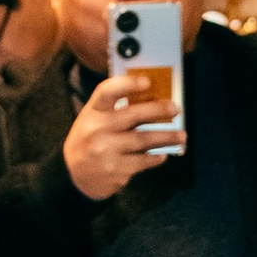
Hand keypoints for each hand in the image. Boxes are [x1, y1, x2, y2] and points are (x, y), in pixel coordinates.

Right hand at [62, 77, 181, 203]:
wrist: (74, 175)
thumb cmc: (91, 140)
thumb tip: (153, 100)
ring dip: (167, 137)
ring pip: (144, 140)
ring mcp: (105, 151)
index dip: (128, 84)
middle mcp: (96, 130)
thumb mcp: (94, 120)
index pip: (107, 91)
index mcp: (92, 112)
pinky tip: (163, 154)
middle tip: (176, 109)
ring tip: (181, 135)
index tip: (148, 82)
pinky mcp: (115, 170)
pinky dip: (156, 157)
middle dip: (159, 111)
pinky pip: (143, 161)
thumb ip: (115, 110)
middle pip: (133, 115)